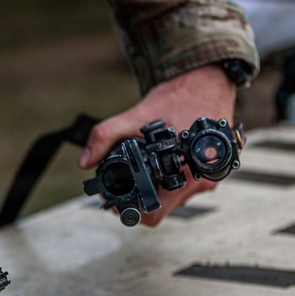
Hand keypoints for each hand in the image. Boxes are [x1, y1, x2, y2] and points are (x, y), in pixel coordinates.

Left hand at [78, 64, 237, 225]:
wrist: (209, 81)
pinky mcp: (206, 170)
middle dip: (138, 199)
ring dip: (152, 189)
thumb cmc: (181, 96)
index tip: (116, 199)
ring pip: (171, 198)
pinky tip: (156, 164)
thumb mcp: (137, 116)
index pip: (153, 213)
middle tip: (121, 183)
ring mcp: (206, 178)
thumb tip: (85, 161)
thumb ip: (106, 136)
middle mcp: (201, 182)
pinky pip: (181, 186)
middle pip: (160, 208)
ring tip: (138, 171)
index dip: (129, 210)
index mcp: (187, 175)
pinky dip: (165, 180)